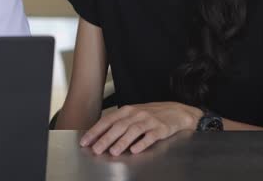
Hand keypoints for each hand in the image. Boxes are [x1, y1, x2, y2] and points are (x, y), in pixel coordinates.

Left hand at [79, 102, 202, 155]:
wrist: (177, 112)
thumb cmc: (151, 115)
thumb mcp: (133, 115)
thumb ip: (117, 124)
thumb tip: (98, 136)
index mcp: (126, 110)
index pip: (107, 120)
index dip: (95, 131)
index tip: (85, 141)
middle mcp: (136, 114)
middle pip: (118, 126)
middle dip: (106, 138)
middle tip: (96, 149)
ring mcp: (149, 120)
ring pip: (133, 131)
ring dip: (122, 142)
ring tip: (113, 152)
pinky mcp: (161, 129)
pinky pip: (150, 136)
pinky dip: (142, 143)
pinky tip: (135, 150)